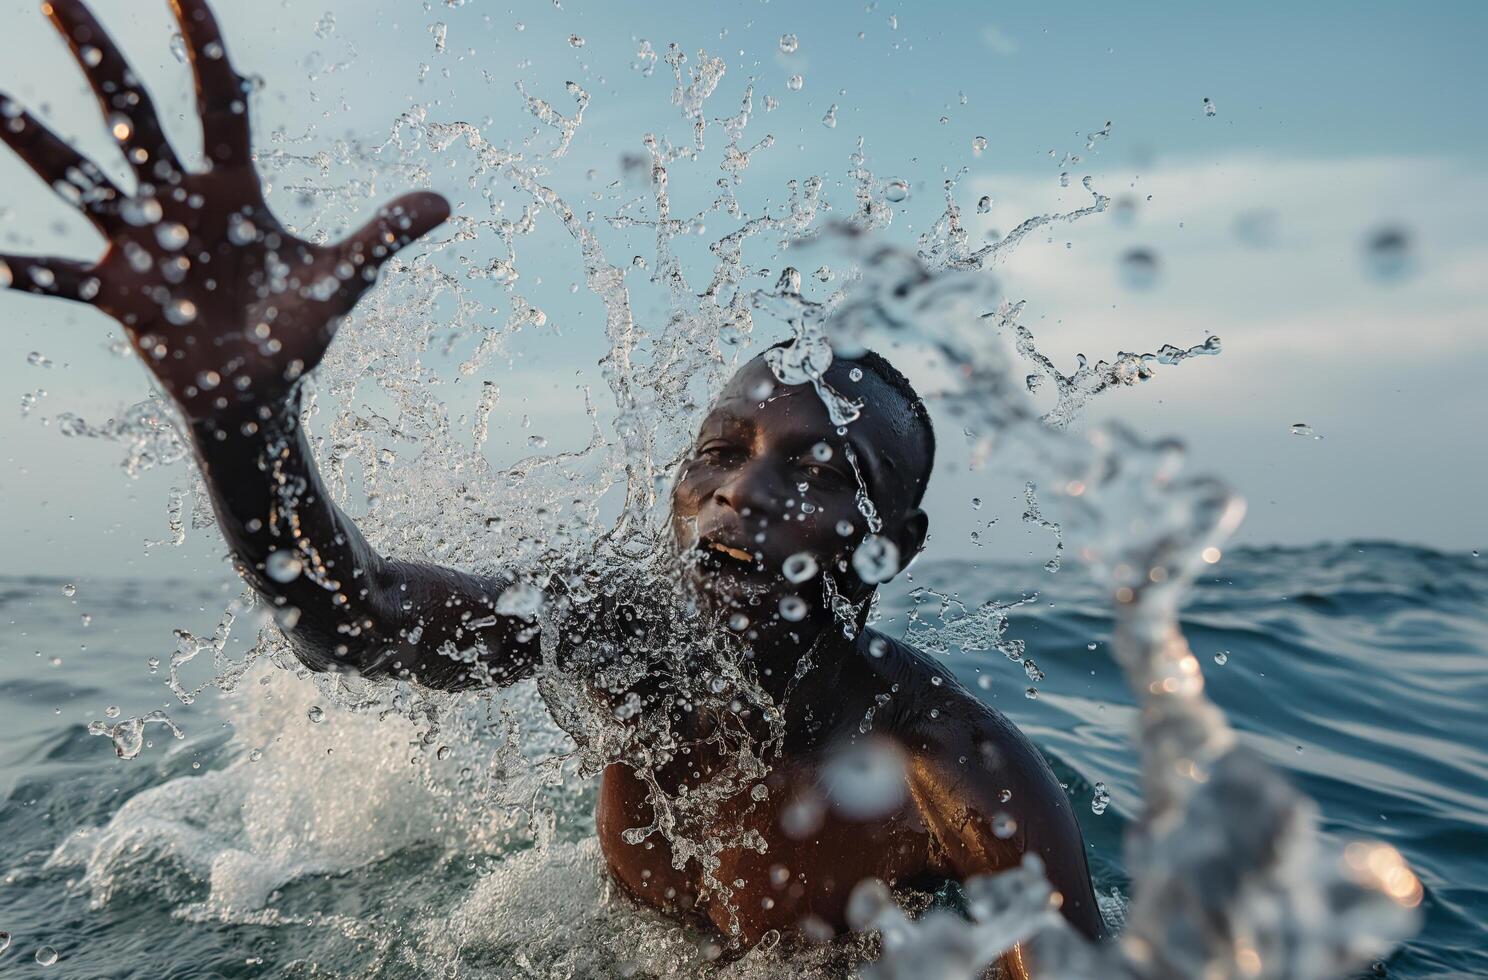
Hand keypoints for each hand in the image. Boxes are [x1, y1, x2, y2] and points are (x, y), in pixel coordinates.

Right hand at [0, 0, 449, 419]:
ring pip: (81, 179)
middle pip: (131, 112)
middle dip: (97, 53)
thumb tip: (444, 203)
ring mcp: (141, 244)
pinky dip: (35, 273)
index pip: (218, 102)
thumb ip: (382, 236)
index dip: (202, 45)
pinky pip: (69, 278)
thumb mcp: (342, 278)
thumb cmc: (295, 329)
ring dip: (33, 141)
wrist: (258, 392)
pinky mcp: (122, 296)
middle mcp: (176, 201)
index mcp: (233, 188)